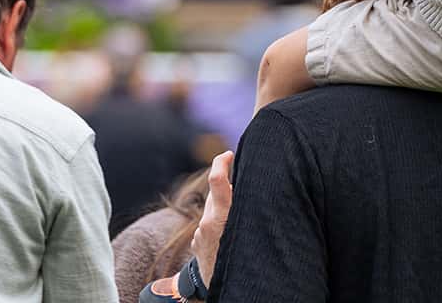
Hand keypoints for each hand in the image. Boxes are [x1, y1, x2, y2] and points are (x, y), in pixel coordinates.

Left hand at [191, 150, 234, 285]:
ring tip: (236, 219)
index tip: (227, 154)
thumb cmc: (235, 258)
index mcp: (221, 218)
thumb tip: (240, 188)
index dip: (221, 163)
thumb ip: (242, 210)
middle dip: (226, 186)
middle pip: (216, 193)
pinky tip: (226, 233)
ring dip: (223, 207)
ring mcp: (200, 232)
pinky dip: (218, 222)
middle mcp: (208, 223)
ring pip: (213, 208)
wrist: (213, 286)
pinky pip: (209, 223)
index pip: (217, 182)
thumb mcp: (244, 232)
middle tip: (238, 181)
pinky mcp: (197, 240)